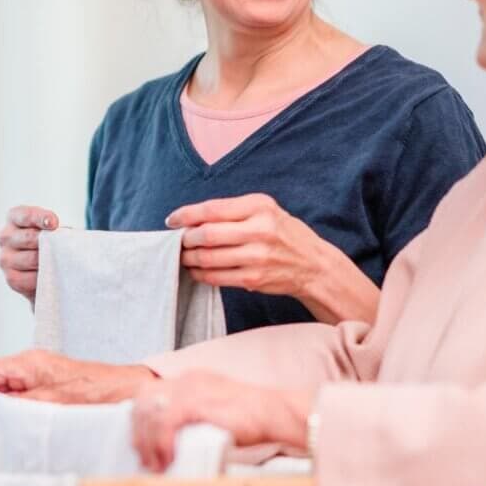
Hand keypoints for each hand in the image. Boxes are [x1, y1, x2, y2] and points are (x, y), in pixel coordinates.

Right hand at [0, 205, 58, 301]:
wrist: (49, 265)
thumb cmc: (54, 240)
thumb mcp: (55, 227)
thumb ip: (55, 227)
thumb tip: (59, 233)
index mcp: (15, 217)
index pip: (26, 215)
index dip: (41, 218)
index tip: (54, 224)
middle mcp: (5, 236)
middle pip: (29, 238)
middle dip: (49, 243)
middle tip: (61, 247)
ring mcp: (5, 258)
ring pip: (32, 259)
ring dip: (49, 261)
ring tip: (59, 261)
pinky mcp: (11, 278)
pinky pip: (30, 279)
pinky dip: (44, 277)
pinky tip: (51, 274)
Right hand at [0, 348, 155, 422]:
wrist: (129, 391)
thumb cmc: (97, 393)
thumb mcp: (50, 402)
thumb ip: (16, 403)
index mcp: (30, 363)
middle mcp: (33, 366)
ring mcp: (42, 376)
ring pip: (5, 389)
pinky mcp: (51, 386)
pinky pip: (21, 395)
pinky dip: (9, 407)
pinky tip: (5, 423)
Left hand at [132, 371, 312, 472]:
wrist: (274, 412)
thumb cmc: (252, 418)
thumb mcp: (215, 410)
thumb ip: (193, 417)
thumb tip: (172, 440)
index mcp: (192, 379)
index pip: (151, 393)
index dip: (141, 420)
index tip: (142, 443)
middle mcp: (188, 379)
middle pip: (144, 400)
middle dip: (139, 432)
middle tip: (145, 458)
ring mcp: (191, 389)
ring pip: (151, 413)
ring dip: (148, 443)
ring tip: (155, 464)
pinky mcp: (197, 402)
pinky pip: (165, 423)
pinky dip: (161, 444)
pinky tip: (168, 459)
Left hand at [167, 194, 378, 324]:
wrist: (313, 265)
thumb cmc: (284, 234)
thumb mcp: (266, 211)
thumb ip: (233, 212)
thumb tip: (192, 219)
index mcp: (260, 207)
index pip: (213, 209)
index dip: (186, 215)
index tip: (172, 220)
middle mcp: (260, 230)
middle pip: (207, 235)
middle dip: (186, 239)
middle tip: (180, 241)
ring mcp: (257, 256)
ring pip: (208, 258)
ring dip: (190, 258)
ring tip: (185, 256)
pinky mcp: (254, 278)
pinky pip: (216, 277)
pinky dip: (201, 274)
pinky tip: (197, 270)